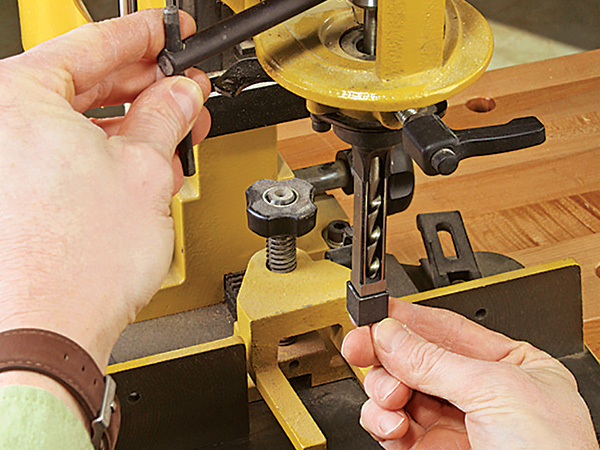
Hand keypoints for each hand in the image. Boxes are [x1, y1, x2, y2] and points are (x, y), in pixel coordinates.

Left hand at [0, 9, 210, 369]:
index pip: (92, 44)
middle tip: (183, 92)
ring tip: (173, 138)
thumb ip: (166, 116)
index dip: (145, 37)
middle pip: (83, 85)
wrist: (48, 332)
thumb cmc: (76, 264)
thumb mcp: (145, 168)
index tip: (168, 32)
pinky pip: (61, 157)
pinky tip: (141, 168)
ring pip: (75, 125)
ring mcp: (2, 163)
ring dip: (130, 129)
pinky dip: (104, 157)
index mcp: (14, 98)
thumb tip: (181, 93)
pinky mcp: (10, 195)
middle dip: (144, 89)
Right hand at [342, 300, 597, 448]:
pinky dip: (381, 421)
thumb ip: (435, 361)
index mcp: (509, 366)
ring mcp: (452, 424)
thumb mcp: (494, 391)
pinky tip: (391, 424)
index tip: (375, 311)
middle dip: (384, 352)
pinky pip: (391, 426)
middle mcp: (478, 393)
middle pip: (413, 358)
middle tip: (361, 346)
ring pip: (396, 391)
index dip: (408, 318)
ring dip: (383, 389)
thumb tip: (390, 333)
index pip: (446, 330)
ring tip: (391, 396)